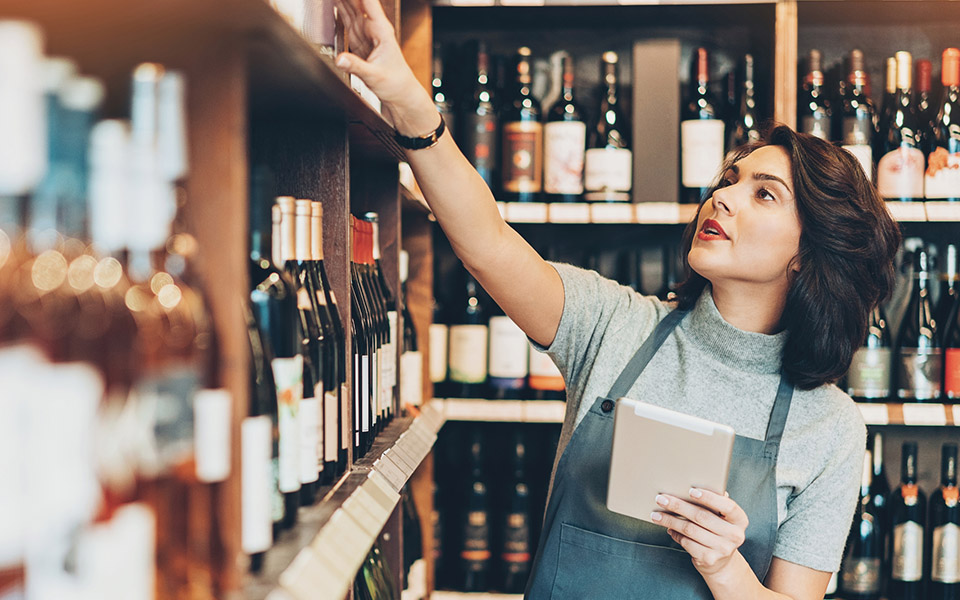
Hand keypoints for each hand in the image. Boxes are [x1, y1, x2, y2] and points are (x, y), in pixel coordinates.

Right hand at [333, 0, 435, 132]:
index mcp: (381, 30)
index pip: (368, 2)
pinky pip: (346, 20)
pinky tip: (333, 3)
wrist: (400, 94)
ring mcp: (365, 33)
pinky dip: (339, 9)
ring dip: (341, 0)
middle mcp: (373, 28)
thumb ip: (356, 66)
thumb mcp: (374, 75)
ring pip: (350, 8)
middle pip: (356, 2)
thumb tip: (340, 59)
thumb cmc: (395, 83)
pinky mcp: (358, 41)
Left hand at [650, 488, 748, 576]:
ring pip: (690, 530)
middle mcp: (735, 535)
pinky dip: (675, 534)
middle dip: (678, 506)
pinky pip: (687, 543)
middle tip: (661, 499)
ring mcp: (723, 549)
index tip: (690, 490)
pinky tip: (669, 528)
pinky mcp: (709, 559)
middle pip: (702, 516)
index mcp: (740, 520)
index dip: (709, 497)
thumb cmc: (717, 531)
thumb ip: (714, 503)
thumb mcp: (722, 518)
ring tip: (657, 515)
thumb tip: (693, 487)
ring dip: (670, 520)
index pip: (727, 506)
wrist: (721, 562)